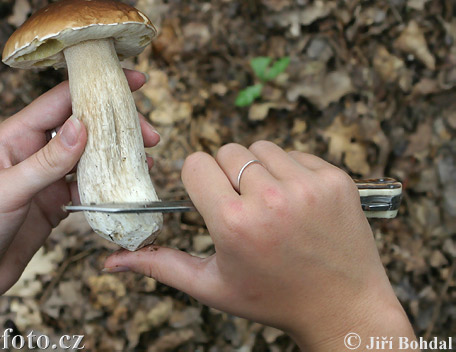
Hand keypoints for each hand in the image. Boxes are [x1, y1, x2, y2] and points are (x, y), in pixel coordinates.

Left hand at [0, 70, 159, 340]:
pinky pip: (88, 184)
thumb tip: (82, 126)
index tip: (132, 81)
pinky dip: (109, 183)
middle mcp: (35, 148)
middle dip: (117, 125)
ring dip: (117, 153)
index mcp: (17, 134)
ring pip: (90, 154)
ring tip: (147, 157)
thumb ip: (46, 161)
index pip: (62, 99)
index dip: (96, 86)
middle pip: (83, 124)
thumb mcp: (8, 190)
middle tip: (149, 134)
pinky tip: (128, 183)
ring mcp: (48, 175)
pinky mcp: (56, 200)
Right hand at [105, 142, 415, 350]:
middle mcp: (270, 199)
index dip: (199, 181)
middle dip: (227, 175)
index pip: (196, 164)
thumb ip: (161, 266)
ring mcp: (307, 186)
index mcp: (233, 223)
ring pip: (261, 148)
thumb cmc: (273, 299)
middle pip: (226, 151)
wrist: (343, 307)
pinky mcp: (335, 179)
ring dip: (259, 170)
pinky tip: (298, 203)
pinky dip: (291, 171)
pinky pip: (296, 153)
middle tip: (244, 207)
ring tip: (272, 205)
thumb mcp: (212, 286)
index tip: (212, 200)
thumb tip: (112, 263)